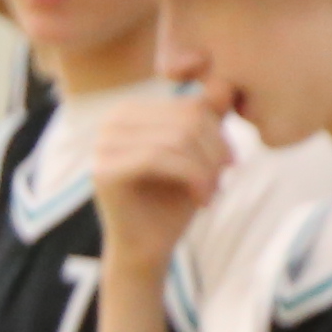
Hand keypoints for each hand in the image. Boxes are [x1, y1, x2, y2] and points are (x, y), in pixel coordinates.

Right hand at [87, 93, 231, 270]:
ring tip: (211, 191)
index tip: (228, 164)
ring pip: (177, 139)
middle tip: (223, 180)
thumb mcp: (199, 155)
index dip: (220, 134)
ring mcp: (103, 143)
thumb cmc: (174, 200)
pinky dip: (193, 178)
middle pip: (187, 120)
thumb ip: (209, 119)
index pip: (191, 105)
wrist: (148, 247)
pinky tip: (202, 200)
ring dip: (207, 169)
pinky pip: (161, 158)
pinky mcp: (105, 169)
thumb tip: (224, 83)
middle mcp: (112, 120)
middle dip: (215, 152)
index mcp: (132, 111)